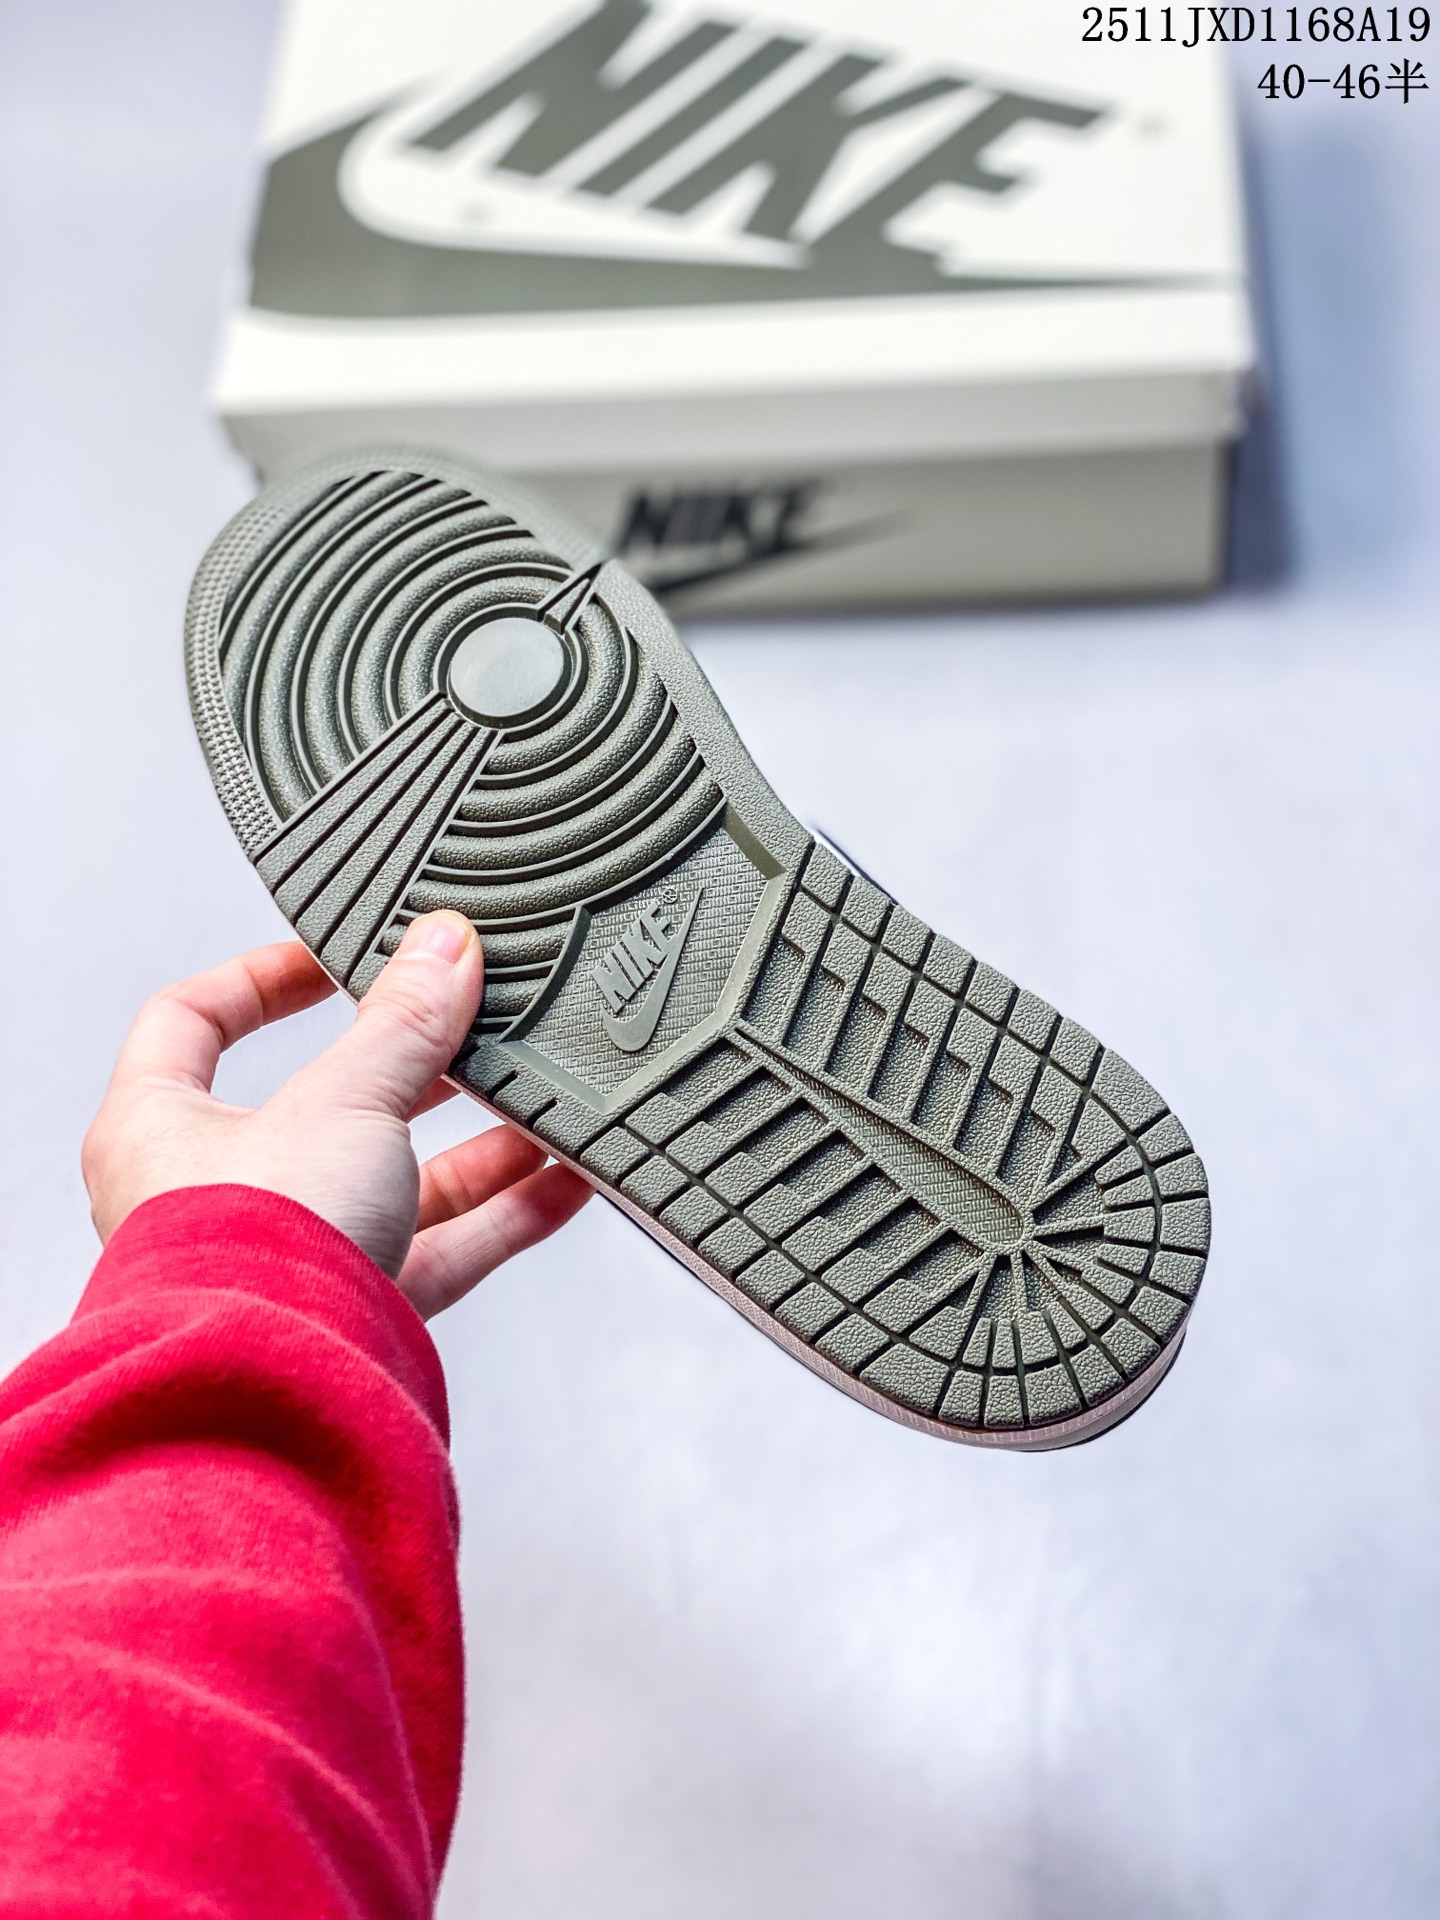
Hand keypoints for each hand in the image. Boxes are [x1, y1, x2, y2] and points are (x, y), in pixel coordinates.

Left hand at [82, 911, 591, 1318]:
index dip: (261, 978)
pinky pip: (440, 1249)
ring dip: (472, 1141)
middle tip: (462, 1027)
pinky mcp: (356, 1311)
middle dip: (406, 1067)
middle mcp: (215, 1194)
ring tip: (537, 1099)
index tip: (333, 960)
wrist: (273, 1399)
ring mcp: (290, 1256)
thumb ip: (402, 1024)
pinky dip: (502, 1213)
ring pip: (393, 1180)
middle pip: (322, 1104)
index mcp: (160, 1126)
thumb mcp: (340, 1100)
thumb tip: (441, 949)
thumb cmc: (246, 1259)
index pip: (193, 1019)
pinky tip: (561, 1180)